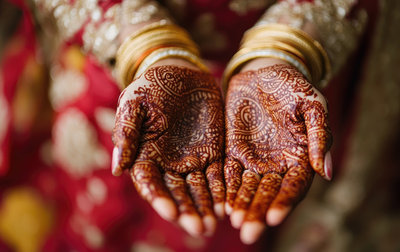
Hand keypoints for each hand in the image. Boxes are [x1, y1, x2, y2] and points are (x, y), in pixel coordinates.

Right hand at [112, 64, 224, 236]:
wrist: (179, 71)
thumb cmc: (151, 86)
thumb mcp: (134, 102)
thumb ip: (126, 132)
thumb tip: (119, 168)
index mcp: (146, 156)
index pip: (151, 184)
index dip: (160, 198)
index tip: (171, 213)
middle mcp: (169, 164)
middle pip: (178, 192)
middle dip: (188, 210)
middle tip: (200, 228)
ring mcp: (192, 159)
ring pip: (199, 188)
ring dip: (207, 206)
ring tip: (216, 222)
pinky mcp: (213, 151)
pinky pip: (219, 173)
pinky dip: (223, 188)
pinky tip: (229, 202)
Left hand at [224, 64, 331, 243]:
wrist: (266, 70)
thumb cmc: (294, 86)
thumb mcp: (313, 105)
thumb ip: (319, 136)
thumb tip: (326, 172)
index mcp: (300, 157)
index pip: (293, 187)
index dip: (284, 203)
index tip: (274, 218)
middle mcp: (277, 164)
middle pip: (269, 194)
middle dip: (259, 213)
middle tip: (248, 233)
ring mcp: (255, 159)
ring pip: (248, 189)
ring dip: (242, 206)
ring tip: (233, 222)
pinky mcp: (234, 150)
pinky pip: (230, 173)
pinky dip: (226, 188)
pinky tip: (220, 203)